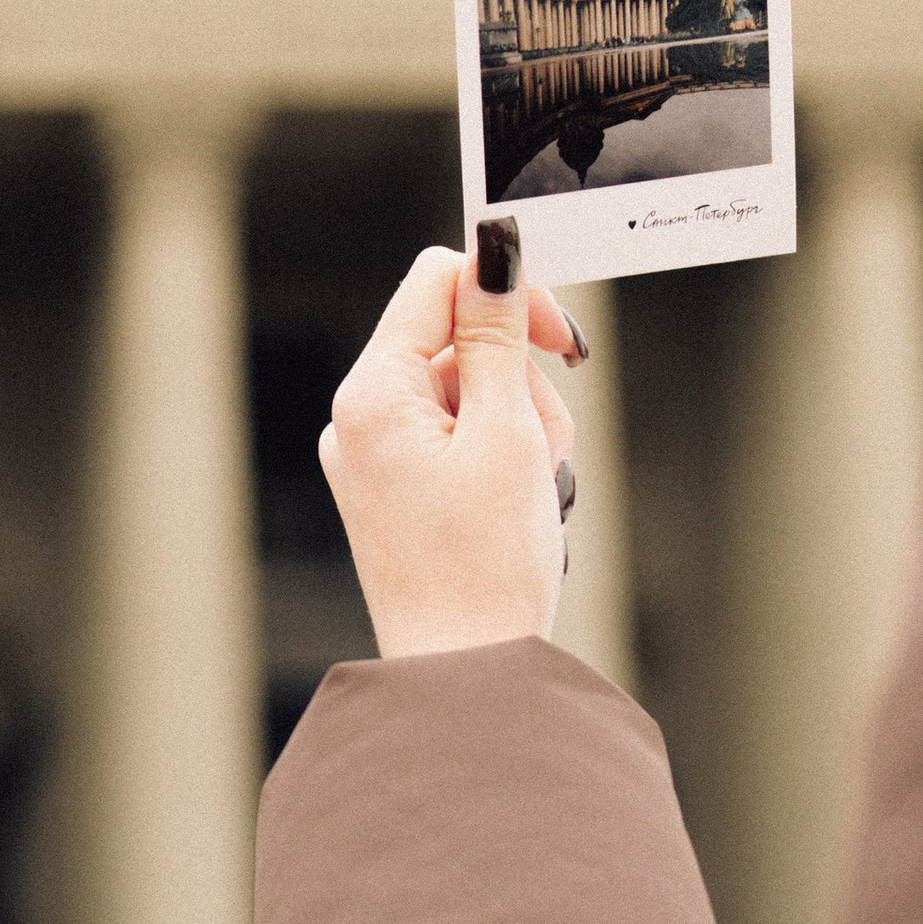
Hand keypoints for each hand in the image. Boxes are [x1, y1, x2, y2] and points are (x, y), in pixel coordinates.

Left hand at [319, 238, 582, 656]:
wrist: (466, 682)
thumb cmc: (487, 567)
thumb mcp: (507, 432)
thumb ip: (499, 332)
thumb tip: (495, 241)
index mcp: (371, 394)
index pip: (438, 282)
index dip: (508, 294)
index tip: (564, 342)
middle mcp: (357, 418)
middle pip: (461, 341)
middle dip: (521, 383)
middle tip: (544, 451)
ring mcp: (373, 457)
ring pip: (471, 392)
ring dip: (521, 428)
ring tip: (533, 494)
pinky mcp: (395, 490)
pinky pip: (459, 439)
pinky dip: (501, 459)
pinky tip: (516, 510)